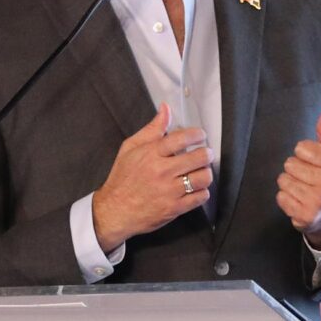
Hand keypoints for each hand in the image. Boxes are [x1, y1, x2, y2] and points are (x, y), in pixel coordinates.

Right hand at [93, 104, 213, 249]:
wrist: (114, 210)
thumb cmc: (122, 178)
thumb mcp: (130, 148)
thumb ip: (152, 129)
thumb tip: (166, 109)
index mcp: (151, 154)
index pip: (181, 138)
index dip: (197, 134)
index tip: (200, 136)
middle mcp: (162, 171)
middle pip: (199, 157)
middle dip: (206, 153)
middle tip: (204, 154)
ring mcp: (169, 191)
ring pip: (203, 178)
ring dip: (205, 173)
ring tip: (200, 172)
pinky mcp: (174, 208)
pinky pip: (200, 197)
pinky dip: (202, 192)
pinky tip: (195, 188)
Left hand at [278, 107, 320, 247]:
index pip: (301, 148)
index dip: (304, 154)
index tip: (315, 163)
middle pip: (289, 164)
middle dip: (296, 169)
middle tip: (309, 179)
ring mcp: (316, 201)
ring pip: (283, 180)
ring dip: (290, 184)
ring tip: (304, 189)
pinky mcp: (305, 216)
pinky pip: (280, 197)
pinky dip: (286, 199)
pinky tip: (299, 201)